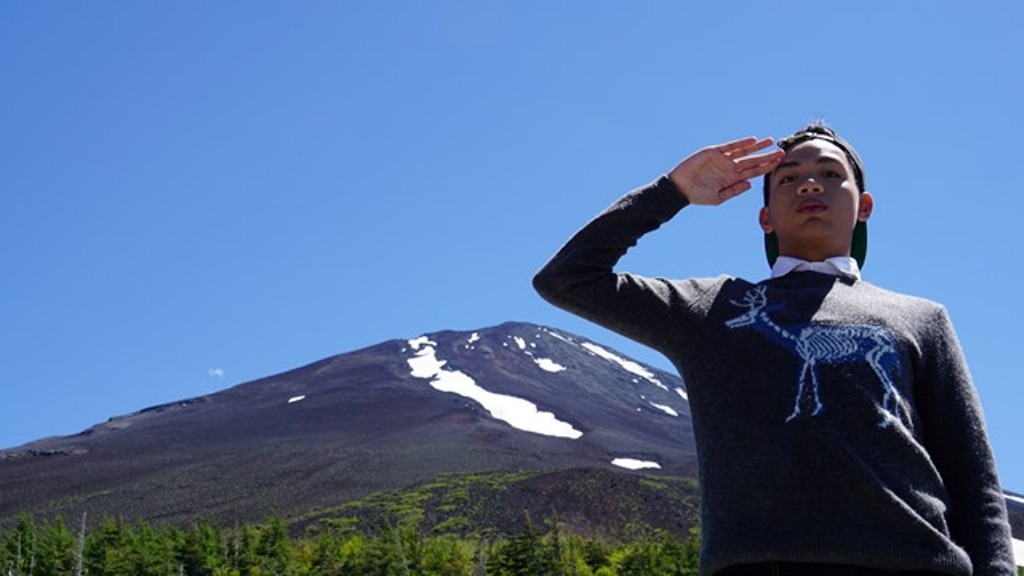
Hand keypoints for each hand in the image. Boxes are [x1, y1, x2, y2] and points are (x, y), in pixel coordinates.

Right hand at [668, 136, 783, 205]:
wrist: (680, 188)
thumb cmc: (697, 196)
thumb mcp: (718, 198)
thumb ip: (733, 191)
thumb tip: (750, 184)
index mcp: (732, 179)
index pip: (753, 172)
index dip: (766, 167)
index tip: (779, 163)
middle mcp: (730, 168)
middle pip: (752, 161)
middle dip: (767, 156)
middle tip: (782, 152)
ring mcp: (722, 159)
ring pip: (744, 151)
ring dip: (757, 147)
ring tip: (770, 141)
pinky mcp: (713, 152)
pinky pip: (730, 146)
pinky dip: (740, 143)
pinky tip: (752, 140)